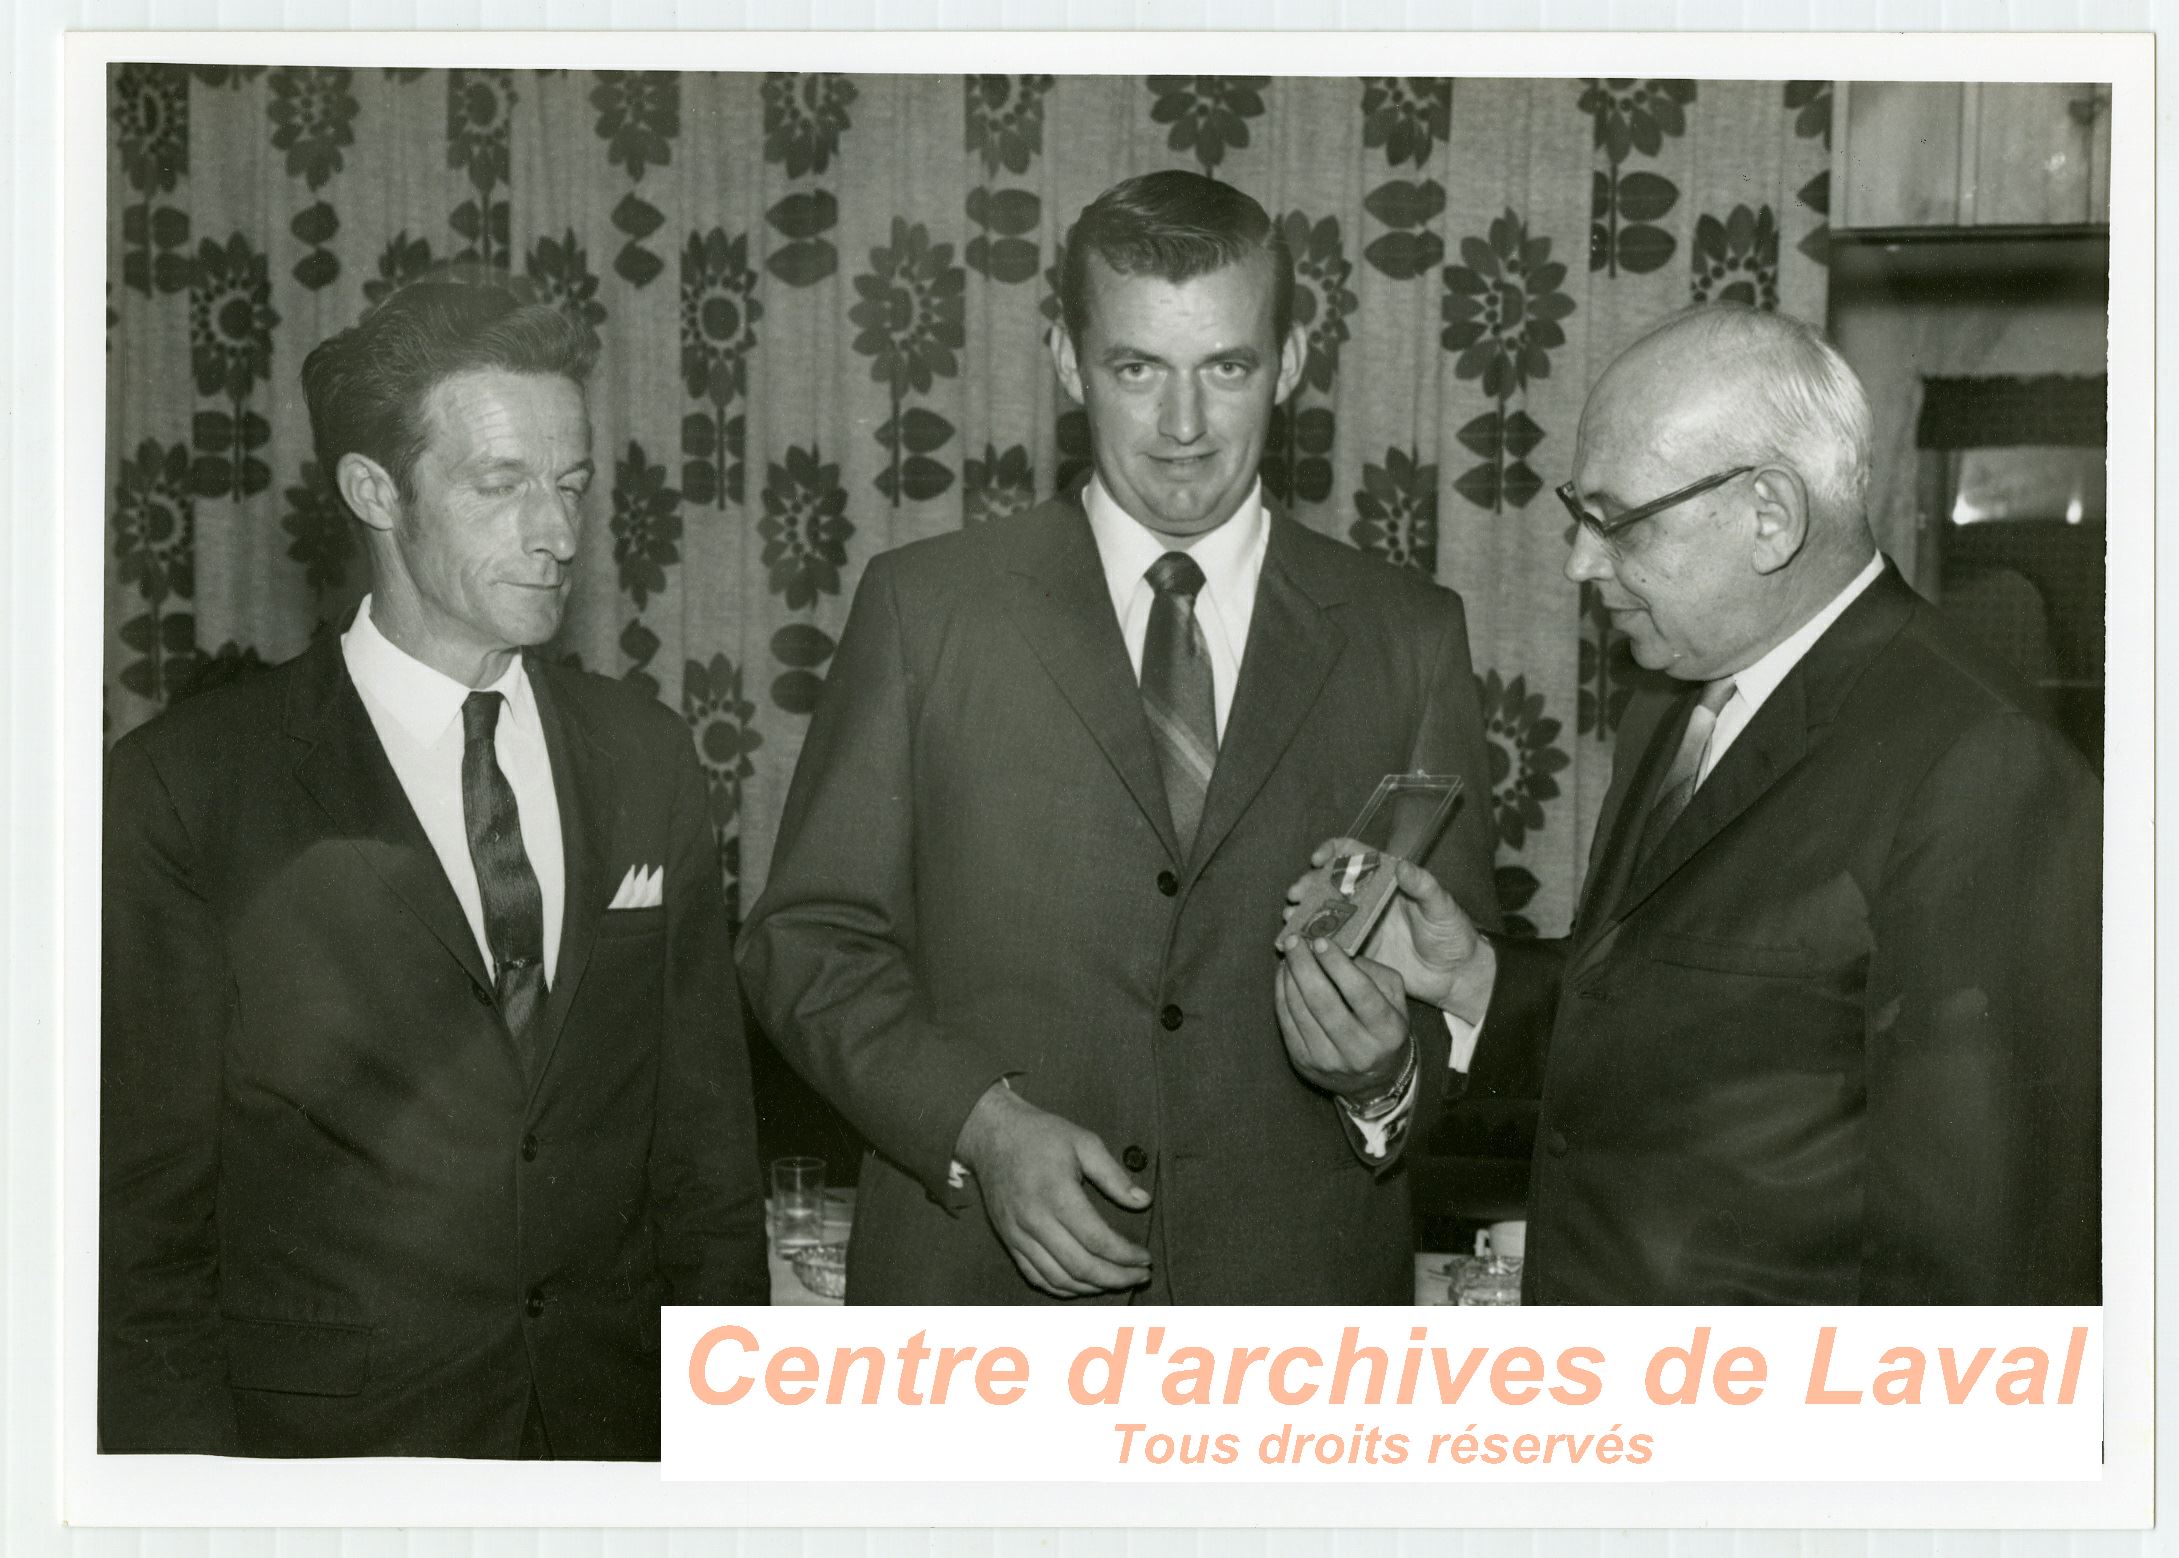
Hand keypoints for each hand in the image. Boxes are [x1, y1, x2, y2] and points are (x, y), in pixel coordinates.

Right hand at [953, 1083, 1152, 1297]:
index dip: (1125, 1255)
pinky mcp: (1009, 1240)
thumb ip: (1113, 1175)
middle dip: (1116, 1278)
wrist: (991, 1135)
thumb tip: (1143, 1202)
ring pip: (1059, 1278)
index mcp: (1056, 1194)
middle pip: (1080, 1266)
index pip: (1097, 1239)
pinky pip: (1035, 1277)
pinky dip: (1063, 1288)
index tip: (1146, 1258)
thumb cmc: (1041, 1135)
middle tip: (1141, 1276)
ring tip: (1118, 1281)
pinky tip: (1084, 1285)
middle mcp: (1035, 1220)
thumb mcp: (1083, 1142)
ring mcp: (1018, 1234)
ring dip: (1093, 1288)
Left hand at [1273, 931, 1412, 1103]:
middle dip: (1305, 966)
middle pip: (1323, 1002)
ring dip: (1289, 977)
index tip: (1321, 940)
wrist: (1374, 1079)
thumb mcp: (1394, 999)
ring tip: (1289, 953)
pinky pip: (1286, 1022)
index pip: (1360, 993)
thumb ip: (1372, 972)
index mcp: (1388, 1032)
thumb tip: (1336, 951)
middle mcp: (1359, 1051)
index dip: (1338, 965)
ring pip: (1300, 1011)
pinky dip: (1281, 994)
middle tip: (1295, 940)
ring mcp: (1328, 1060)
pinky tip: (1284, 975)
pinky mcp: (1303, 1063)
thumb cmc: (1383, 1028)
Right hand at [1286, 838, 1492, 1018]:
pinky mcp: (1356, 951)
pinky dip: (1308, 942)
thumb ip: (1424, 885)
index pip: (1354, 855)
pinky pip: (1327, 943)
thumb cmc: (1453, 934)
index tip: (1318, 859)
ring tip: (1291, 919)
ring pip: (1323, 912)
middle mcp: (1368, 898)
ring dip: (1302, 913)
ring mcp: (1359, 925)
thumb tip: (1401, 865)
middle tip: (1295, 895)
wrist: (1456, 975)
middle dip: (1308, 885)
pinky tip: (1293, 944)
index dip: (1333, 851)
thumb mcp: (1442, 906)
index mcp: (1387, 879)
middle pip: (1329, 883)